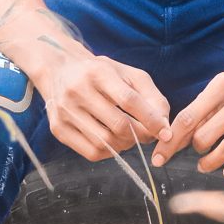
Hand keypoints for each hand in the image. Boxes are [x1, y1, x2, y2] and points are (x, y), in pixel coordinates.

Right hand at [33, 45, 169, 161]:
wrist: (59, 70)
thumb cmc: (101, 74)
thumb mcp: (128, 74)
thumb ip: (151, 97)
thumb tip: (164, 126)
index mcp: (98, 72)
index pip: (129, 100)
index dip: (151, 119)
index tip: (165, 133)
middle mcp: (78, 90)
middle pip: (118, 124)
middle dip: (140, 135)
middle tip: (148, 135)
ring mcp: (65, 111)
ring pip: (105, 142)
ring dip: (125, 145)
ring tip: (129, 137)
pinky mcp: (58, 128)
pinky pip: (91, 152)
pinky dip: (109, 153)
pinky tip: (112, 142)